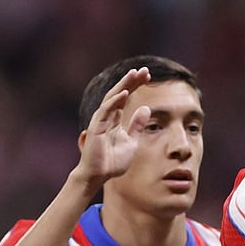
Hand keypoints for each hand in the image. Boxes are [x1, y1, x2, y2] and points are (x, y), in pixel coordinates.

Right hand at [77, 67, 151, 190]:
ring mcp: (100, 120)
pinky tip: (124, 93)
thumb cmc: (113, 160)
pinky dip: (115, 101)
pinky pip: (105, 111)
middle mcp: (107, 116)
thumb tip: (146, 108)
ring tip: (134, 74)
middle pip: (119, 93)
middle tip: (144, 70)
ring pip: (112, 98)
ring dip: (124, 85)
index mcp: (115, 118)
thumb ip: (137, 125)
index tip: (148, 75)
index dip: (136, 85)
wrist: (100, 175)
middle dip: (131, 81)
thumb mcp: (132, 141)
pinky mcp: (96, 128)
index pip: (126, 97)